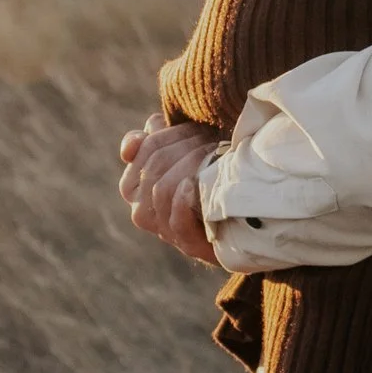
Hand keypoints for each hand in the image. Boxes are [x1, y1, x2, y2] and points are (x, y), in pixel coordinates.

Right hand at [119, 115, 225, 267]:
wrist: (239, 221)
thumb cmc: (207, 178)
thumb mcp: (180, 151)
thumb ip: (156, 137)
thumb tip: (136, 140)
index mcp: (133, 184)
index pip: (144, 147)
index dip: (172, 133)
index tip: (197, 128)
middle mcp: (140, 208)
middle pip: (155, 165)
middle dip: (187, 146)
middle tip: (213, 139)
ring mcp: (162, 228)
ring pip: (162, 189)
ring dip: (191, 166)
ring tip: (215, 155)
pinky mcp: (186, 244)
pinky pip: (176, 221)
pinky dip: (182, 201)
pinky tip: (193, 185)